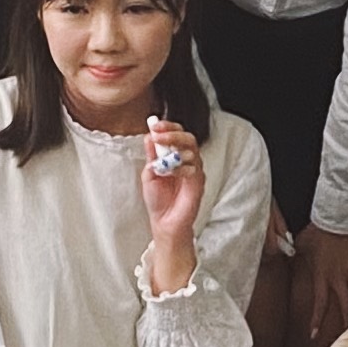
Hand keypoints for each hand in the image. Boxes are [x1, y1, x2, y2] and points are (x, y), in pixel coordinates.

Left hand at [140, 116, 203, 277]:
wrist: (164, 221)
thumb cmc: (158, 199)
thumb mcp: (149, 173)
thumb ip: (151, 156)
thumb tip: (149, 136)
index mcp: (175, 155)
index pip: (176, 133)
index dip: (167, 126)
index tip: (154, 125)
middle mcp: (187, 160)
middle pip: (187, 137)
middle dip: (172, 133)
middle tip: (158, 134)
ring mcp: (194, 170)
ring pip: (192, 149)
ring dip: (174, 151)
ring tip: (160, 162)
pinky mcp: (198, 182)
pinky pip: (193, 167)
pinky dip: (180, 168)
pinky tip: (169, 174)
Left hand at [290, 223, 347, 346]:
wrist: (337, 217)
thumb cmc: (317, 230)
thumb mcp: (301, 245)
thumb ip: (294, 254)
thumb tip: (284, 255)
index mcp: (322, 277)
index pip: (320, 305)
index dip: (316, 321)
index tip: (314, 335)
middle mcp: (339, 278)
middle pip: (346, 306)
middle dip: (347, 322)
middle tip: (346, 333)